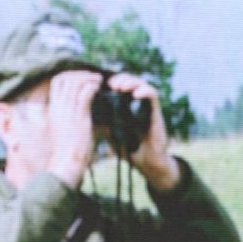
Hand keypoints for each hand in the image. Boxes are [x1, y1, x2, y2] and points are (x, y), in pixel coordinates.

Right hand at [45, 70, 100, 188]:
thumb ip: (72, 117)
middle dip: (81, 73)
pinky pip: (85, 92)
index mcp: (53, 109)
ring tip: (99, 80)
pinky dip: (93, 86)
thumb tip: (85, 111)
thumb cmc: (69, 151)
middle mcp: (58, 107)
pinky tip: (100, 88)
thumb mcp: (66, 130)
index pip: (57, 82)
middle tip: (94, 77)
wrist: (66, 164)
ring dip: (89, 78)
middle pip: (65, 77)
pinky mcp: (78, 115)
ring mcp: (67, 110)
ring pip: (76, 81)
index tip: (83, 79)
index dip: (70, 76)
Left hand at [106, 73, 179, 190]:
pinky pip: (153, 95)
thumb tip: (86, 113)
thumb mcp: (111, 132)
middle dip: (121, 79)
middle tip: (111, 83)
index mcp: (125, 106)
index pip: (120, 86)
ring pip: (141, 84)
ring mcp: (147, 106)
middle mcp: (137, 103)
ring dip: (132, 82)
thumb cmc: (129, 148)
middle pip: (130, 82)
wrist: (146, 162)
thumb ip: (103, 122)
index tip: (102, 84)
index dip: (112, 82)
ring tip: (121, 86)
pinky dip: (145, 91)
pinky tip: (135, 95)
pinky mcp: (156, 112)